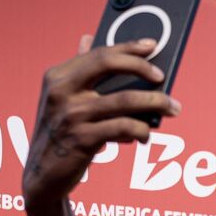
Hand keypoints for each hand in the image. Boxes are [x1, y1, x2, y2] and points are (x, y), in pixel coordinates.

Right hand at [22, 35, 181, 210]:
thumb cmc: (59, 134)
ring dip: (155, 103)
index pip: (98, 53)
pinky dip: (141, 130)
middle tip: (162, 78)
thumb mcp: (60, 99)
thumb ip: (77, 71)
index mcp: (58, 77)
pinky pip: (123, 128)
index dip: (128, 47)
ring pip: (124, 100)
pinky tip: (145, 134)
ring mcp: (71, 116)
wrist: (42, 176)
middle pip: (108, 65)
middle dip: (142, 67)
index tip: (151, 46)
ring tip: (172, 108)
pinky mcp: (82, 140)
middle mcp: (61, 92)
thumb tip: (88, 38)